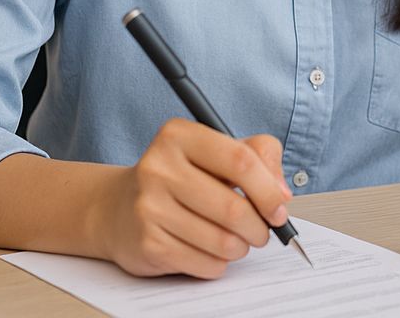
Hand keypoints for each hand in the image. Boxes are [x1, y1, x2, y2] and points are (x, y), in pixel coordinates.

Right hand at [93, 118, 292, 278]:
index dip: (269, 189)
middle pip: (233, 208)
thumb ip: (260, 156)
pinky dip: (220, 262)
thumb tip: (281, 193)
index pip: (240, 160)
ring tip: (238, 239)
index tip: (280, 207)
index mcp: (179, 136)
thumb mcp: (218, 151)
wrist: (119, 208)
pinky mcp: (148, 244)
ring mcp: (149, 207)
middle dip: (260, 226)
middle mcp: (158, 168)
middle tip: (263, 230)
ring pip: (223, 241)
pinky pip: (206, 264)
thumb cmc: (181, 176)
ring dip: (241, 247)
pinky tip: (211, 250)